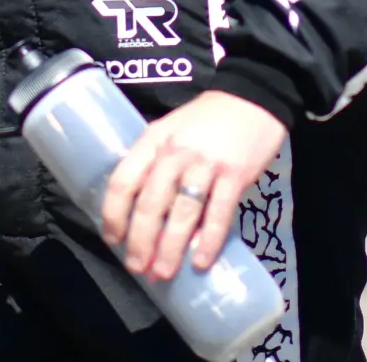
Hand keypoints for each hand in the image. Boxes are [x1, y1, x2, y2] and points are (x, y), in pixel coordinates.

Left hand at [100, 91, 286, 281]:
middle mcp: (176, 152)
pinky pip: (218, 213)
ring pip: (182, 211)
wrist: (254, 95)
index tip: (112, 239)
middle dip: (140, 240)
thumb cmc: (207, 118)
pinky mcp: (235, 173)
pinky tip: (200, 260)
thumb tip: (142, 212)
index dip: (114, 214)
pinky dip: (208, 240)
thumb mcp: (172, 130)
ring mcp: (206, 163)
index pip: (123, 179)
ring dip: (170, 247)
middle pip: (150, 202)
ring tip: (163, 271)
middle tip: (137, 266)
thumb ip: (156, 162)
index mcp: (154, 140)